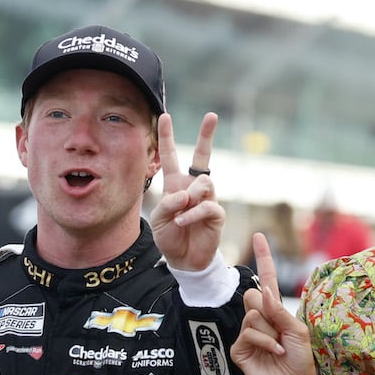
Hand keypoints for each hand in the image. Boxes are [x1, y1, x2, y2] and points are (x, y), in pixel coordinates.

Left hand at [149, 111, 223, 270]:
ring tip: (180, 214)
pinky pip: (207, 205)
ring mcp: (207, 198)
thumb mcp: (159, 219)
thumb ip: (167, 204)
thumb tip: (184, 195)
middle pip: (202, 156)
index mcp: (175, 184)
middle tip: (211, 115)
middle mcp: (193, 187)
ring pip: (204, 182)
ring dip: (190, 196)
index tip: (165, 116)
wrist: (183, 259)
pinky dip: (192, 214)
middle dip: (206, 135)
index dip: (167, 137)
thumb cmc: (170, 236)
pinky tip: (183, 221)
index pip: (171, 157)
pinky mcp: (216, 213)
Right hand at [230, 233, 319, 374]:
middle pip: (253, 296)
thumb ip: (280, 311)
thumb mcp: (298, 330)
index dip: (263, 259)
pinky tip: (273, 353)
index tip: (259, 237)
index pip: (266, 280)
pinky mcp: (239, 349)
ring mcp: (247, 334)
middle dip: (269, 311)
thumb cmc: (300, 361)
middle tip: (279, 331)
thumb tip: (263, 292)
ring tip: (279, 348)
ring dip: (271, 333)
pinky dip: (265, 343)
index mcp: (275, 312)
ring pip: (253, 316)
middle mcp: (259, 319)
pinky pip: (248, 333)